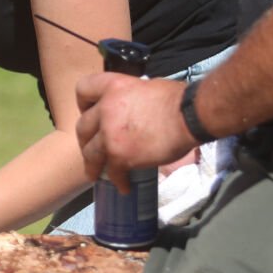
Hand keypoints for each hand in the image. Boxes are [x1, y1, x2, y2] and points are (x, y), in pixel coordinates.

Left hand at [75, 73, 197, 193]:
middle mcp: (106, 108)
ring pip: (90, 153)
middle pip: (82, 126)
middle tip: (91, 148)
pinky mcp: (120, 155)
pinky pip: (111, 172)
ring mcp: (110, 133)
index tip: (88, 113)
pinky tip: (124, 186)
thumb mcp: (144, 87)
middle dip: (85, 140)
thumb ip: (128, 97)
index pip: (83, 90)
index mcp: (112, 86)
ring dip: (92, 165)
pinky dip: (118, 181)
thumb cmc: (176, 99)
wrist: (189, 116)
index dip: (84, 104)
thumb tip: (129, 107)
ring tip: (96, 174)